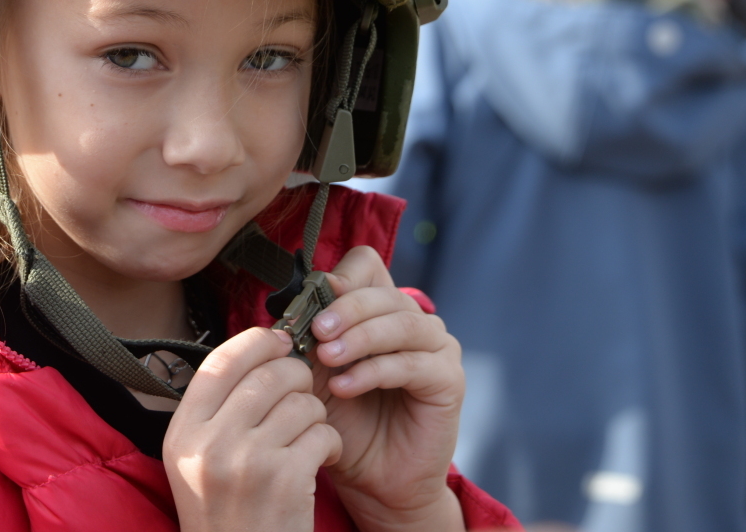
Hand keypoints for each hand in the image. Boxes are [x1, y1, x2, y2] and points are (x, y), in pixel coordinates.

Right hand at [164, 326, 341, 531]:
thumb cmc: (228, 514)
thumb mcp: (199, 461)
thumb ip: (219, 409)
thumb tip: (260, 345)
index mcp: (182, 433)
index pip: (220, 361)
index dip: (255, 342)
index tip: (278, 342)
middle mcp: (209, 444)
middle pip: (267, 374)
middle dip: (296, 376)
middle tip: (303, 392)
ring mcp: (247, 462)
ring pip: (301, 401)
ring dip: (316, 414)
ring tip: (309, 436)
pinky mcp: (285, 481)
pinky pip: (322, 432)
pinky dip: (330, 443)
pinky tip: (321, 459)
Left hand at [309, 246, 464, 531]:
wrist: (374, 480)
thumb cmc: (344, 423)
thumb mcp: (318, 372)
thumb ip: (312, 336)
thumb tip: (297, 302)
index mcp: (380, 309)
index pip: (367, 266)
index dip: (341, 277)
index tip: (309, 301)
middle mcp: (413, 320)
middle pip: (382, 292)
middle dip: (345, 309)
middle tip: (316, 331)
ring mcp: (437, 348)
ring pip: (401, 323)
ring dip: (360, 337)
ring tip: (328, 358)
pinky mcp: (448, 380)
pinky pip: (412, 364)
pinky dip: (375, 371)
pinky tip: (346, 386)